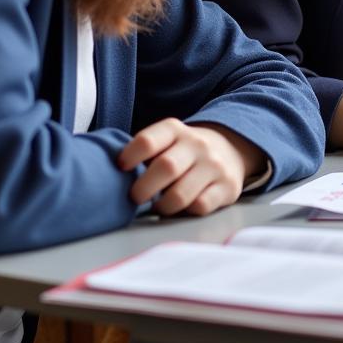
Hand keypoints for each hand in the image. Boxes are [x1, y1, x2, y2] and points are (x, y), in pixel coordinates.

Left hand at [118, 118, 264, 216]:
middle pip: (165, 168)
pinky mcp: (227, 187)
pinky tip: (180, 208)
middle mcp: (196, 145)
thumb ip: (144, 152)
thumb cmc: (184, 151)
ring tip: (157, 206)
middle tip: (134, 198)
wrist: (231, 148)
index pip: (148, 141)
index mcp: (175, 130)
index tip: (120, 170)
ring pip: (181, 193)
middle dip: (143, 189)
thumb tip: (110, 176)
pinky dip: (185, 212)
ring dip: (162, 206)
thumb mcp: (167, 140)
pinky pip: (200, 206)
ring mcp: (214, 166)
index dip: (129, 157)